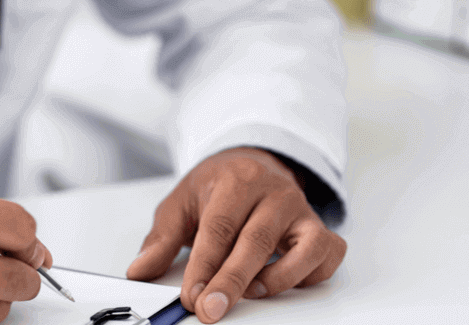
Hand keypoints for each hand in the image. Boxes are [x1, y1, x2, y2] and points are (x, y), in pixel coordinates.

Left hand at [126, 147, 345, 322]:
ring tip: (251, 292)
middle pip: (256, 241)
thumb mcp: (181, 202)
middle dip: (231, 281)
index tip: (191, 294)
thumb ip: (161, 239)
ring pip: (303, 249)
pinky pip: (328, 254)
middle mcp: (274, 193)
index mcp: (236, 181)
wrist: (252, 161)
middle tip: (210, 308)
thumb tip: (140, 270)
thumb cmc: (217, 185)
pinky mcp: (319, 228)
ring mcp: (301, 211)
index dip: (204, 266)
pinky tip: (284, 281)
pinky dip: (310, 275)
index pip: (220, 227)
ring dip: (277, 279)